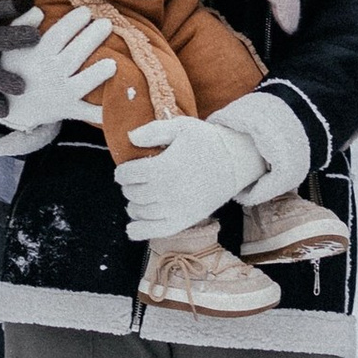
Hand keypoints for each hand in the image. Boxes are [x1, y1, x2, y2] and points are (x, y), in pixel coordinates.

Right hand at [0, 9, 117, 129]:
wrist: (11, 107)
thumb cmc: (15, 69)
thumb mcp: (10, 45)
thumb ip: (22, 23)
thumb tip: (39, 9)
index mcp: (37, 55)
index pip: (58, 36)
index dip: (73, 22)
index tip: (86, 11)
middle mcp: (50, 74)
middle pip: (75, 55)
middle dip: (92, 38)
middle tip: (107, 23)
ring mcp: (60, 94)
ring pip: (82, 84)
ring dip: (97, 75)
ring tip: (113, 63)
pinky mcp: (68, 109)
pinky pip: (86, 112)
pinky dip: (101, 112)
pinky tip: (117, 106)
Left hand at [119, 115, 266, 239]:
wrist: (235, 162)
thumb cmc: (207, 142)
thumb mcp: (181, 126)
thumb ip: (153, 130)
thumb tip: (129, 137)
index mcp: (164, 167)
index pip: (128, 175)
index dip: (121, 173)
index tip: (123, 171)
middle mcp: (167, 191)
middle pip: (133, 194)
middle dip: (128, 187)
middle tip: (133, 182)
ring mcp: (175, 209)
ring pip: (140, 212)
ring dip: (133, 206)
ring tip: (137, 198)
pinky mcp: (184, 221)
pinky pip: (155, 231)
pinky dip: (139, 231)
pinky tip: (132, 227)